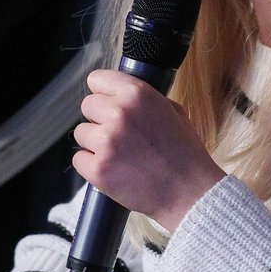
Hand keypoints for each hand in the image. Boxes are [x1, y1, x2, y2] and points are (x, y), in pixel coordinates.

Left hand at [72, 69, 223, 229]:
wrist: (190, 193)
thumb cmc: (185, 154)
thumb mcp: (173, 111)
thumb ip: (145, 99)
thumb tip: (121, 96)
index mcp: (137, 94)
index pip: (97, 79)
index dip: (103, 92)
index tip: (108, 102)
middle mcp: (119, 113)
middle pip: (87, 105)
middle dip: (99, 119)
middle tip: (119, 135)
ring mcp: (106, 142)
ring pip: (81, 133)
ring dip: (95, 143)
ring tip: (119, 155)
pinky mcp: (98, 168)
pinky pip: (79, 160)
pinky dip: (92, 166)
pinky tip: (114, 170)